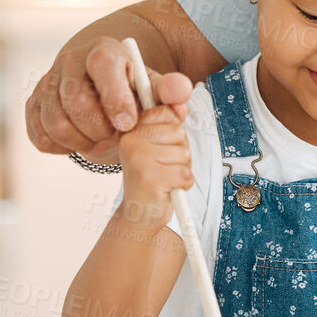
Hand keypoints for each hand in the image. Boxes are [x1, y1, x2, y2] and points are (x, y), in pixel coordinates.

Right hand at [26, 35, 192, 157]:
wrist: (101, 88)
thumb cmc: (131, 90)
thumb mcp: (154, 88)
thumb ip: (171, 90)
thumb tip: (181, 91)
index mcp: (104, 51)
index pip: (103, 65)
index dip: (115, 98)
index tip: (128, 123)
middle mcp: (70, 61)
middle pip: (76, 101)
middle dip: (99, 128)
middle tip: (116, 136)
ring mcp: (47, 83)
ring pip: (56, 122)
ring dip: (81, 141)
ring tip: (101, 140)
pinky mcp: (33, 105)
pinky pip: (40, 135)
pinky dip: (62, 147)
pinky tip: (81, 141)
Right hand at [117, 105, 192, 224]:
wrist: (138, 213)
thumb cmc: (151, 178)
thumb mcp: (156, 146)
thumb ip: (167, 123)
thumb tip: (180, 102)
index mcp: (131, 130)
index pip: (166, 112)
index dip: (173, 133)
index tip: (161, 148)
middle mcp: (131, 141)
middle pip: (179, 133)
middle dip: (179, 152)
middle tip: (163, 167)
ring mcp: (139, 159)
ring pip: (184, 154)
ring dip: (181, 169)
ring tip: (164, 178)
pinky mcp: (150, 179)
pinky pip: (185, 174)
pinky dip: (183, 185)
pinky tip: (167, 189)